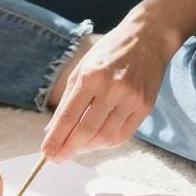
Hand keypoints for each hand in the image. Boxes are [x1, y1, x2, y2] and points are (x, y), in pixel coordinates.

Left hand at [42, 8, 179, 160]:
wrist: (148, 37)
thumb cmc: (110, 51)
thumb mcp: (82, 67)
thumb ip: (68, 100)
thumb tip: (52, 129)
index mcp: (91, 76)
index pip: (69, 116)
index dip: (56, 138)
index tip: (47, 153)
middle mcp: (111, 88)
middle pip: (86, 131)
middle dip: (68, 148)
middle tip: (58, 157)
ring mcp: (131, 98)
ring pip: (105, 137)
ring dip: (88, 148)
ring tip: (77, 148)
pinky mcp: (145, 106)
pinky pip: (123, 135)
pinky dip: (107, 143)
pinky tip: (97, 142)